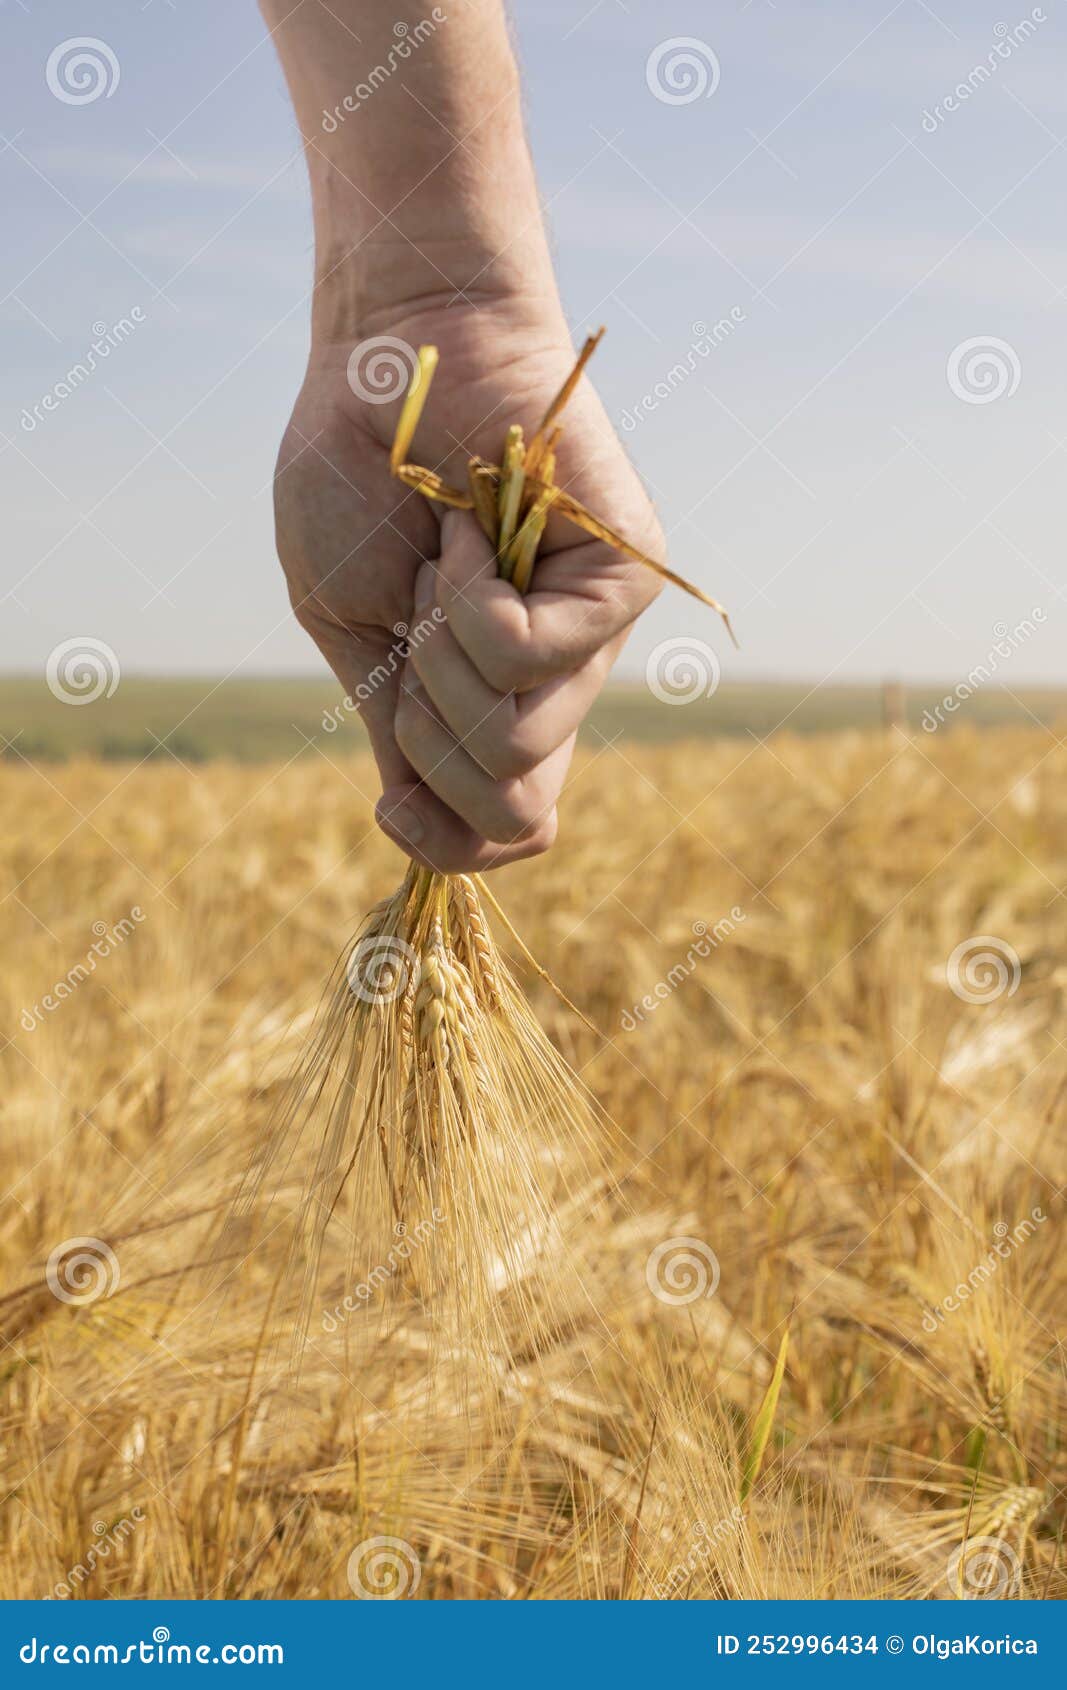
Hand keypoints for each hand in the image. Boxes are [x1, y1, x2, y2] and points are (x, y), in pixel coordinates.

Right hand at [273, 298, 663, 872]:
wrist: (386, 359)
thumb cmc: (357, 481)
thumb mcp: (354, 631)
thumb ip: (396, 730)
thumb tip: (419, 824)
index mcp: (496, 701)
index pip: (516, 830)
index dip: (451, 845)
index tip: (393, 801)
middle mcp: (559, 680)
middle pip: (513, 805)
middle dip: (429, 740)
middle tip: (410, 634)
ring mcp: (596, 633)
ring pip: (518, 743)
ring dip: (438, 666)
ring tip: (438, 565)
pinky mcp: (623, 579)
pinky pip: (528, 655)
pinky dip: (465, 601)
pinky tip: (467, 529)